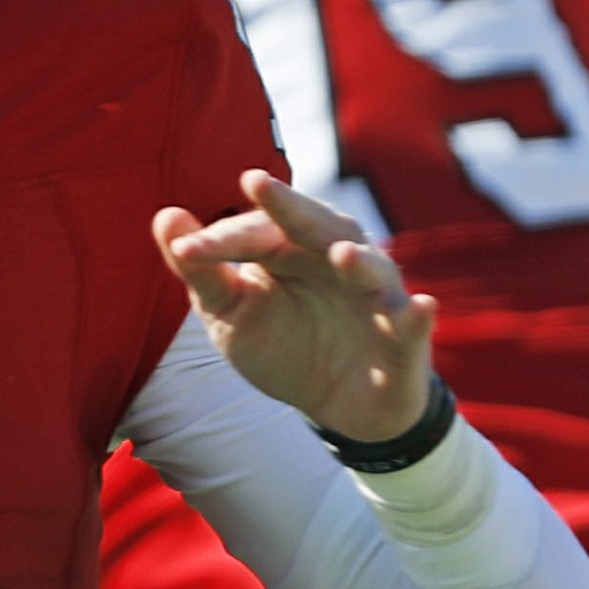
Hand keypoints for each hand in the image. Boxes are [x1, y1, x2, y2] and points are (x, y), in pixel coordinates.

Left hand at [157, 172, 436, 441]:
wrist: (335, 405)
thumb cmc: (281, 344)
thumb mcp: (230, 314)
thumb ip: (202, 271)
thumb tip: (166, 216)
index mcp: (291, 248)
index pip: (254, 233)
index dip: (220, 241)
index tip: (185, 252)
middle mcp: (338, 260)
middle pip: (316, 228)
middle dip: (289, 208)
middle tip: (257, 183)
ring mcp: (376, 298)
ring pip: (373, 272)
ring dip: (362, 263)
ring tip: (342, 256)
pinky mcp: (404, 340)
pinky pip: (412, 326)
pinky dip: (418, 319)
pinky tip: (422, 308)